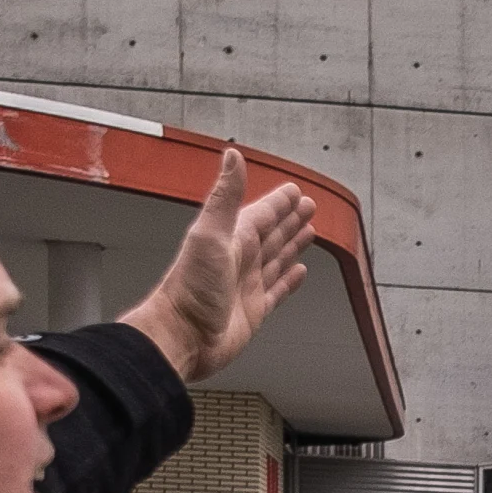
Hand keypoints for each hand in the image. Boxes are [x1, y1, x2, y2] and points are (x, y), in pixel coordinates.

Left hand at [123, 147, 316, 383]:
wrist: (182, 336)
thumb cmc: (190, 289)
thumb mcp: (209, 234)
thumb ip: (224, 196)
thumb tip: (232, 157)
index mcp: (232, 239)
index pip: (261, 213)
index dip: (278, 202)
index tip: (294, 191)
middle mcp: (240, 259)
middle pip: (272, 233)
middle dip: (290, 218)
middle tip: (308, 206)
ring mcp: (247, 285)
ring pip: (277, 259)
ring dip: (292, 244)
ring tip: (309, 232)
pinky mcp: (254, 310)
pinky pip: (277, 291)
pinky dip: (290, 281)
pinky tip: (299, 273)